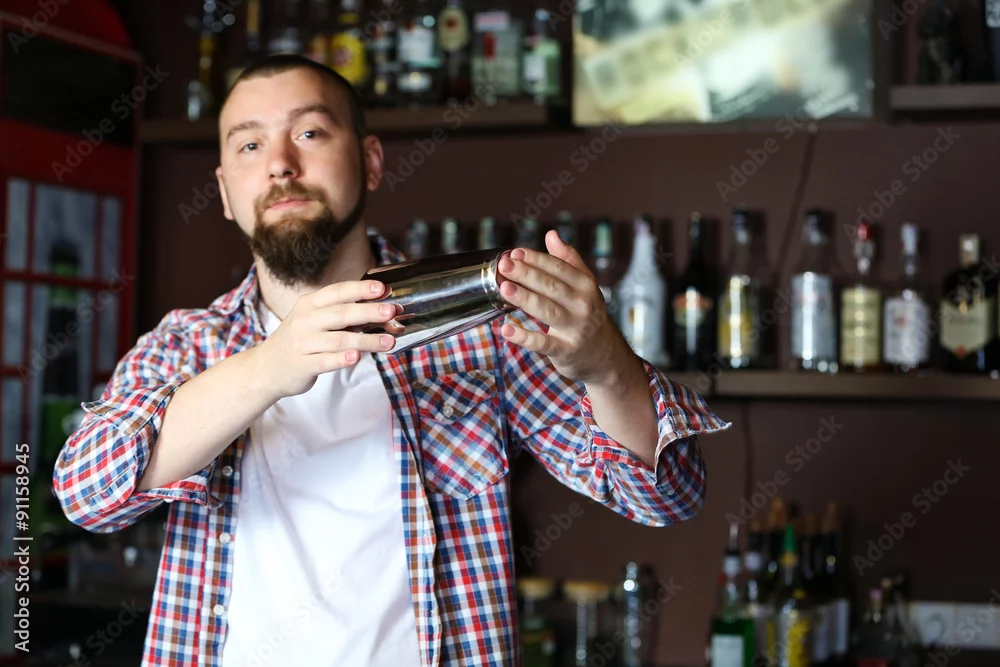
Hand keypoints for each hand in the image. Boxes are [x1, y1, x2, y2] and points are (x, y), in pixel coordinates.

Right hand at [254, 280, 398, 399]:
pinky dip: (342, 359)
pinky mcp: (302, 365)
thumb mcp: (313, 320)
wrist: (266, 368)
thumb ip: (341, 314)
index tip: (383, 288)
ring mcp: (302, 343)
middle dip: (368, 311)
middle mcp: (305, 320)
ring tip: (388, 341)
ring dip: (366, 340)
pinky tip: (357, 357)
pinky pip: (325, 361)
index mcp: (309, 304)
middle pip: (341, 313)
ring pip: (338, 339)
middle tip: (391, 311)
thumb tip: (380, 311)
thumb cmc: (300, 340)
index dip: (360, 289)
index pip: (337, 292)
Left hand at [497, 230, 632, 385]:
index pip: (559, 268)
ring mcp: (575, 329)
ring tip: (504, 288)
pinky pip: (543, 344)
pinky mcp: (566, 351)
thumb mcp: (585, 286)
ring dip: (524, 298)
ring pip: (547, 310)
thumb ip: (568, 260)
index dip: (536, 259)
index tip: (515, 253)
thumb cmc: (587, 314)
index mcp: (586, 286)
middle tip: (505, 265)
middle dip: (526, 274)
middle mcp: (583, 305)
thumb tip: (551, 234)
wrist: (605, 355)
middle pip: (551, 286)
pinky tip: (506, 330)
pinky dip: (524, 337)